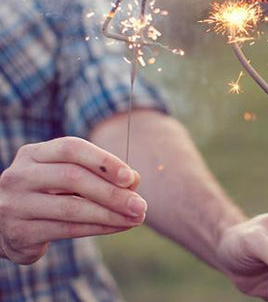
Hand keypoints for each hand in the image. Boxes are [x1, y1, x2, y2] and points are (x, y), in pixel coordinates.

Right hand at [0, 137, 146, 263]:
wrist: (5, 227)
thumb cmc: (48, 195)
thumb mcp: (68, 177)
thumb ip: (99, 174)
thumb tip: (134, 180)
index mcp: (33, 154)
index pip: (71, 148)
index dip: (103, 161)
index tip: (130, 177)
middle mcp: (19, 176)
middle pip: (72, 177)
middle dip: (112, 192)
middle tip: (140, 205)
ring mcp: (15, 205)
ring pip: (71, 207)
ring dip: (110, 214)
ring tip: (136, 218)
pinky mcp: (19, 233)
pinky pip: (67, 229)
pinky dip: (99, 228)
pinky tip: (120, 226)